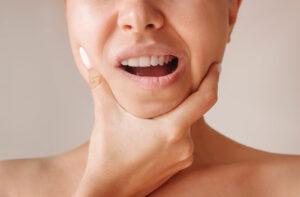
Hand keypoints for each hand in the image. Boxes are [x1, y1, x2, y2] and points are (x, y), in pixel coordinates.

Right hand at [74, 50, 220, 196]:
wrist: (109, 192)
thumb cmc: (108, 156)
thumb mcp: (105, 116)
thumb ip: (100, 84)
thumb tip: (87, 56)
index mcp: (172, 129)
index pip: (205, 98)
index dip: (213, 79)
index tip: (215, 65)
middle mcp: (184, 144)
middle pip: (195, 110)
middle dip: (187, 95)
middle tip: (176, 80)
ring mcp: (184, 157)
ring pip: (188, 125)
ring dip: (179, 113)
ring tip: (161, 105)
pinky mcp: (179, 165)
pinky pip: (184, 139)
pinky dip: (176, 128)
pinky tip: (159, 125)